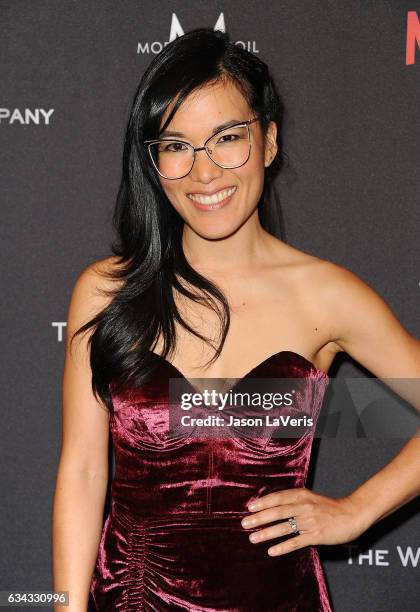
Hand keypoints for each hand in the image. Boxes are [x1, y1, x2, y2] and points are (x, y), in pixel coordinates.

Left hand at [241, 487, 369, 555]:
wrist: (352, 514)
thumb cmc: (328, 507)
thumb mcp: (310, 498)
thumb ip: (293, 500)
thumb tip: (272, 504)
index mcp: (302, 495)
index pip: (278, 497)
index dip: (263, 502)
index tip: (249, 507)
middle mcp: (304, 506)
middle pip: (277, 511)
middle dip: (259, 518)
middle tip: (244, 523)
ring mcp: (310, 521)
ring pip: (284, 527)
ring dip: (267, 533)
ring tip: (253, 538)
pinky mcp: (316, 535)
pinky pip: (296, 541)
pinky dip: (283, 546)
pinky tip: (271, 551)